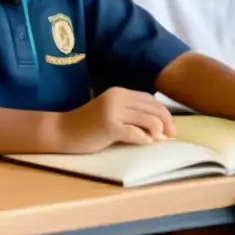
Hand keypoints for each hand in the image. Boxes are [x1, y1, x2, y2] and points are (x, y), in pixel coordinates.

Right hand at [55, 87, 175, 153]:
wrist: (63, 131)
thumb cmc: (88, 125)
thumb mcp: (112, 113)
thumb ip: (132, 115)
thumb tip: (162, 128)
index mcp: (118, 92)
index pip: (149, 99)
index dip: (164, 112)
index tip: (170, 127)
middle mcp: (116, 98)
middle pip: (152, 108)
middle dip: (166, 123)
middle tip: (170, 136)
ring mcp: (112, 111)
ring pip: (148, 120)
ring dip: (157, 132)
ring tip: (157, 139)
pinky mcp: (109, 126)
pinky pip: (136, 133)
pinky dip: (144, 139)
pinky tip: (145, 142)